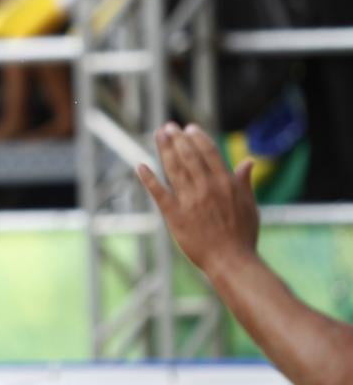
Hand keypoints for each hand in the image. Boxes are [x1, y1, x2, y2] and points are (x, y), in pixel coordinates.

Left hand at [137, 123, 259, 276]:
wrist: (232, 262)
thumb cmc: (243, 235)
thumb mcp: (249, 206)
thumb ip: (244, 182)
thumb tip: (248, 161)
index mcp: (226, 184)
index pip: (209, 152)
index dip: (198, 137)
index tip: (189, 128)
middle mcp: (206, 188)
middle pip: (188, 156)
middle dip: (177, 138)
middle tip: (169, 127)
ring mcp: (189, 201)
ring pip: (173, 168)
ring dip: (165, 149)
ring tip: (159, 135)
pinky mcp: (175, 215)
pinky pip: (159, 193)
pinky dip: (149, 179)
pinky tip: (141, 166)